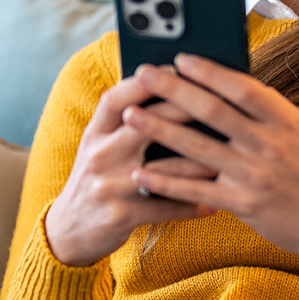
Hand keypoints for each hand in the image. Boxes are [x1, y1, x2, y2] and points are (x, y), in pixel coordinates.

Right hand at [42, 74, 219, 266]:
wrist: (69, 230)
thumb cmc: (96, 180)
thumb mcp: (99, 147)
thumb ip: (125, 125)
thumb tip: (170, 94)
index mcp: (94, 133)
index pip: (117, 98)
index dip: (146, 82)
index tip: (176, 69)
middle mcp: (99, 155)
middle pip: (145, 123)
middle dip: (186, 109)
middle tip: (221, 101)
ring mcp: (109, 186)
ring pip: (164, 168)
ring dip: (200, 162)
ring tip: (229, 155)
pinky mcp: (121, 215)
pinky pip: (166, 208)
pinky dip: (193, 205)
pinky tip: (215, 203)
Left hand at [123, 55, 298, 262]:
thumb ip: (268, 109)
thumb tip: (227, 81)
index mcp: (286, 121)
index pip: (242, 88)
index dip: (209, 72)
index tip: (180, 59)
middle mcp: (270, 145)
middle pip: (213, 112)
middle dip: (173, 90)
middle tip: (144, 74)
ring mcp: (254, 176)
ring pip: (197, 148)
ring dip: (160, 130)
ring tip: (131, 116)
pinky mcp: (242, 204)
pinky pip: (195, 190)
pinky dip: (166, 182)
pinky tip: (141, 172)